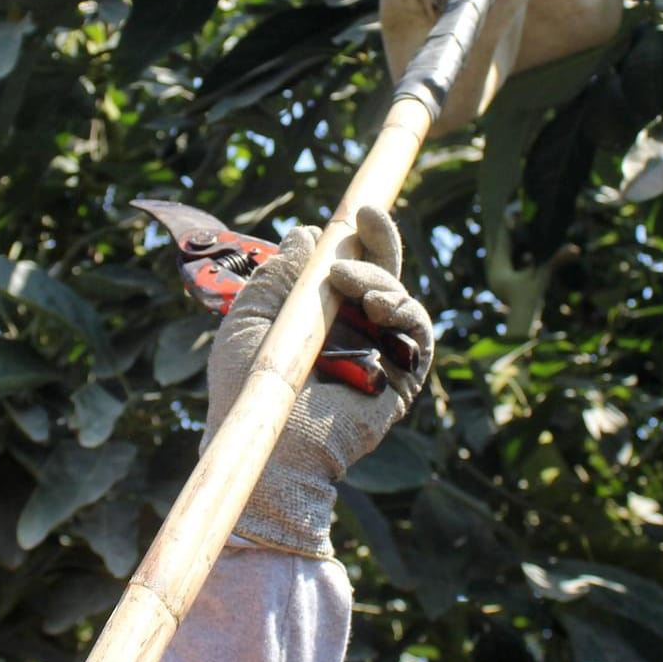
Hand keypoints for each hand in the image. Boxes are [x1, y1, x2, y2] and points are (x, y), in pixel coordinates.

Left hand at [203, 206, 434, 557]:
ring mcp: (378, 351)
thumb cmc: (245, 393)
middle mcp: (352, 328)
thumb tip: (305, 233)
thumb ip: (275, 278)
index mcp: (316, 314)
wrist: (266, 450)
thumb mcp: (249, 322)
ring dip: (380, 277)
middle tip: (367, 215)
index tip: (353, 211)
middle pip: (380, 272)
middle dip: (379, 240)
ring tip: (349, 281)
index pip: (344, 266)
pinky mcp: (401, 378)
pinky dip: (404, 310)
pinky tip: (377, 303)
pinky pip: (417, 333)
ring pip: (398, 296)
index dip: (355, 238)